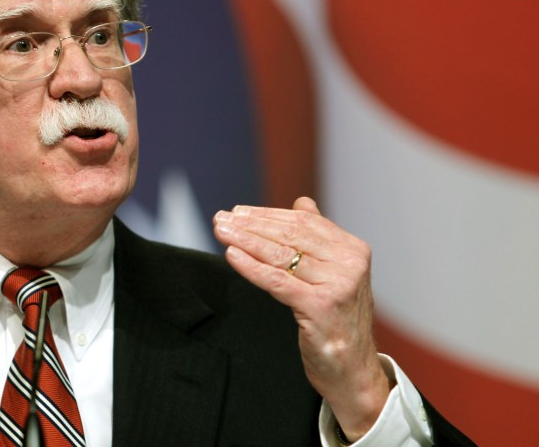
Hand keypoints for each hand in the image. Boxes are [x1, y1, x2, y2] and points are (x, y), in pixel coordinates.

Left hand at [213, 197, 391, 440]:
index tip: (237, 211)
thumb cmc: (337, 321)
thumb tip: (302, 203)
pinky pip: (277, 280)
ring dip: (244, 240)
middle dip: (250, 225)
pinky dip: (251, 266)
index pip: (302, 222)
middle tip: (221, 219)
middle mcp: (350, 263)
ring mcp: (338, 284)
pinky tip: (231, 255)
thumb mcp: (334, 274)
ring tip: (221, 231)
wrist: (353, 370)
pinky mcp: (321, 306)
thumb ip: (319, 239)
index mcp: (352, 249)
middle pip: (289, 235)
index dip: (266, 214)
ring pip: (280, 255)